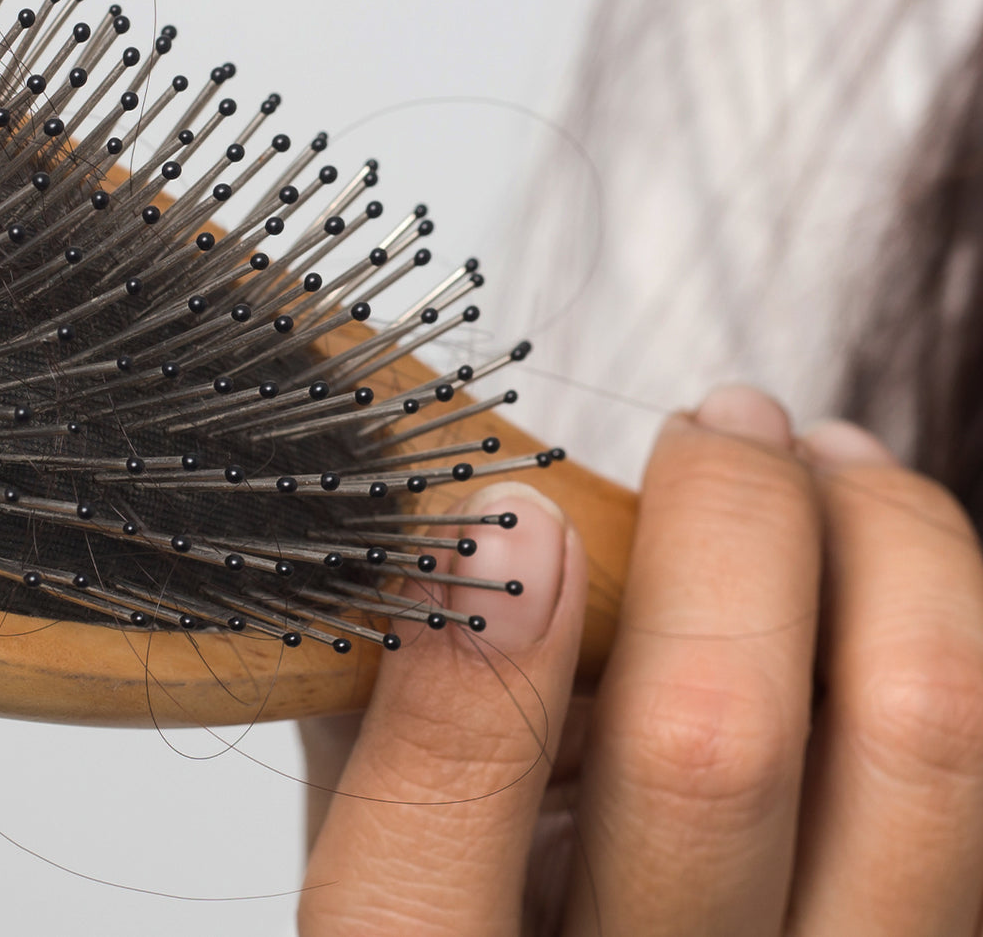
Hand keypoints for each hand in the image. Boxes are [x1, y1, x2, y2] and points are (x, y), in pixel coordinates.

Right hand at [298, 385, 982, 934]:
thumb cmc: (509, 919)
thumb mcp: (401, 857)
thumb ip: (389, 713)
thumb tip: (430, 525)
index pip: (419, 888)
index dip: (469, 664)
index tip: (508, 513)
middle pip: (713, 751)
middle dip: (727, 522)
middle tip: (719, 426)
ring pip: (923, 735)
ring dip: (886, 536)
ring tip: (829, 460)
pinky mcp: (938, 930)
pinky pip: (982, 749)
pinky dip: (948, 599)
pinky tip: (884, 543)